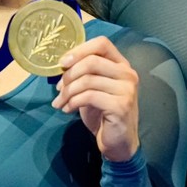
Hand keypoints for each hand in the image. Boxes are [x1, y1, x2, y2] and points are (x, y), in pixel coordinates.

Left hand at [51, 35, 139, 161]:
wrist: (119, 142)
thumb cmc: (104, 113)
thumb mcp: (94, 89)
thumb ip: (85, 74)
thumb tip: (62, 65)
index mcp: (121, 64)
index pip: (102, 44)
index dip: (80, 50)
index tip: (63, 63)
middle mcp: (127, 73)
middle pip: (92, 61)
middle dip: (69, 74)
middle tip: (58, 88)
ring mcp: (126, 89)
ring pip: (87, 80)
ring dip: (67, 92)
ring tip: (59, 102)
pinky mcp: (120, 105)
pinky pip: (89, 96)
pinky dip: (73, 102)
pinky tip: (67, 109)